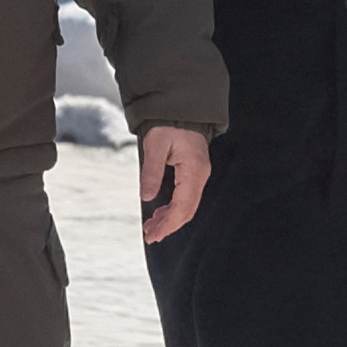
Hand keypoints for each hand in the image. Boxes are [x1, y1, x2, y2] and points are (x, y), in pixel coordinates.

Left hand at [139, 125, 211, 243]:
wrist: (182, 110)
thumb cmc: (169, 124)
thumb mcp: (155, 145)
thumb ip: (151, 172)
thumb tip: (146, 197)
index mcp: (193, 170)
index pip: (183, 205)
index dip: (168, 224)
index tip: (153, 235)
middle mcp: (200, 175)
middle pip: (187, 210)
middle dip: (168, 225)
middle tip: (149, 235)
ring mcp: (199, 175)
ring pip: (187, 206)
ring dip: (170, 219)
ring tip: (151, 227)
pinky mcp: (194, 174)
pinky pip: (186, 197)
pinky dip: (173, 209)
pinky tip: (159, 213)